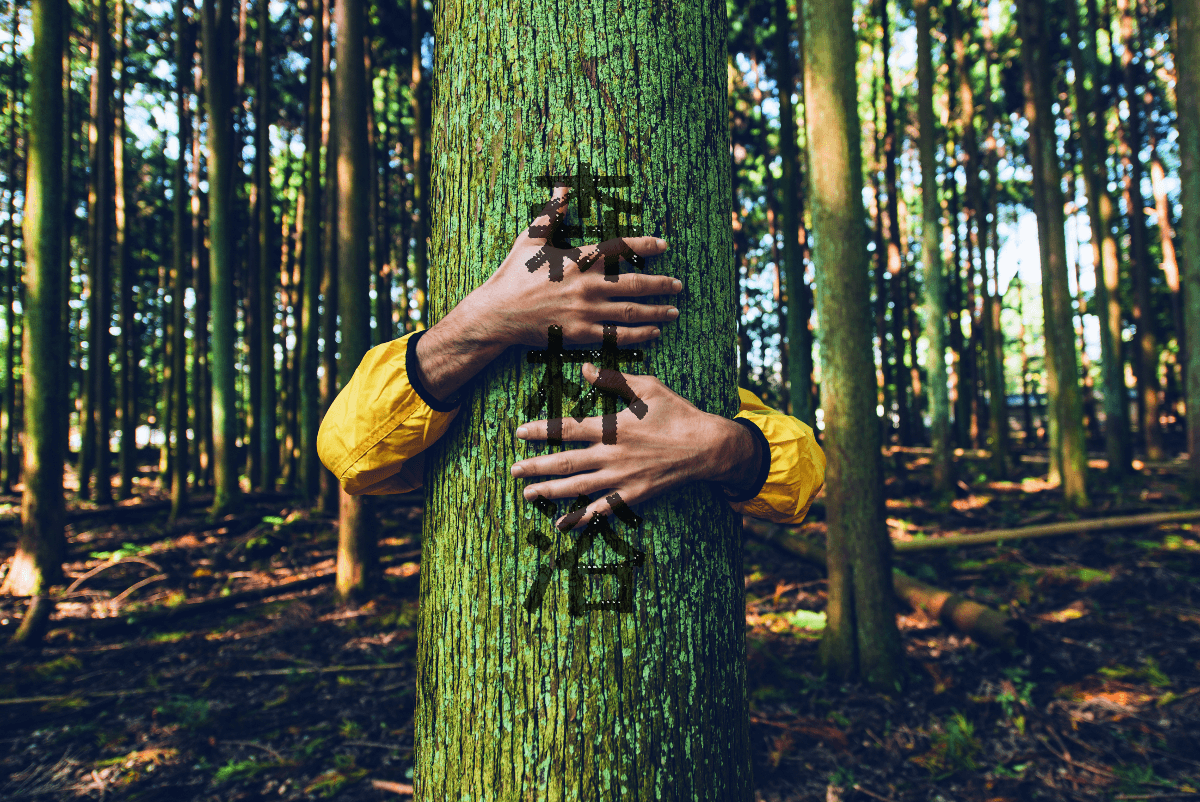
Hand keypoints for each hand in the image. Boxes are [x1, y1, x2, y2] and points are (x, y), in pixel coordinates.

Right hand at [456, 185, 680, 347]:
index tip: (663, 244)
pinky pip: (616, 335)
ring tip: (674, 310)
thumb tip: (563, 186)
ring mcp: (585, 311)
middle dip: (660, 283)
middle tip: (678, 284)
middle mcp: (586, 285)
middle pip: (634, 283)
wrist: (496, 314)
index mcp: (577, 260)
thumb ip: (551, 214)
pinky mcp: (580, 333)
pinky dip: (638, 335)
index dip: (644, 244)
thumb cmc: (512, 276)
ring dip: (656, 311)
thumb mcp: (531, 239)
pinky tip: (653, 333)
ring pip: (630, 311)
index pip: (619, 248)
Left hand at [510, 363, 760, 527]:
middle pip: (565, 461)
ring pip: (578, 487)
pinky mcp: (633, 494)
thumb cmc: (678, 413)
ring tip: (527, 493)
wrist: (707, 447)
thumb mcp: (648, 387)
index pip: (567, 429)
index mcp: (612, 427)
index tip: (520, 432)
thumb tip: (584, 368)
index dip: (541, 431)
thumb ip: (613, 380)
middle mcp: (612, 454)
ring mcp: (622, 478)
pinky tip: (562, 524)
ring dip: (550, 491)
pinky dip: (581, 518)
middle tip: (514, 470)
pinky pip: (602, 509)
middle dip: (536, 466)